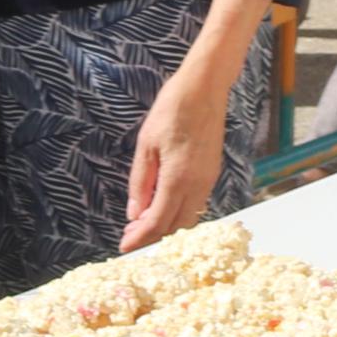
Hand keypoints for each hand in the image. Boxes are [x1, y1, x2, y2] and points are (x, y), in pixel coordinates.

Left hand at [122, 64, 234, 250]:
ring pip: (188, 218)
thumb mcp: (146, 146)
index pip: (157, 222)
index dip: (140, 238)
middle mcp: (197, 185)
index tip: (124, 247)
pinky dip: (178, 214)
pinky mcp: (212, 173)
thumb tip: (133, 214)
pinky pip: (196, 205)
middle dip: (152, 237)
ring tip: (142, 224)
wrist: (204, 89)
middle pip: (175, 227)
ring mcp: (208, 180)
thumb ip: (140, 183)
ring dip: (166, 226)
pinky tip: (162, 207)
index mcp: (178, 179)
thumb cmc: (171, 110)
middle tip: (129, 237)